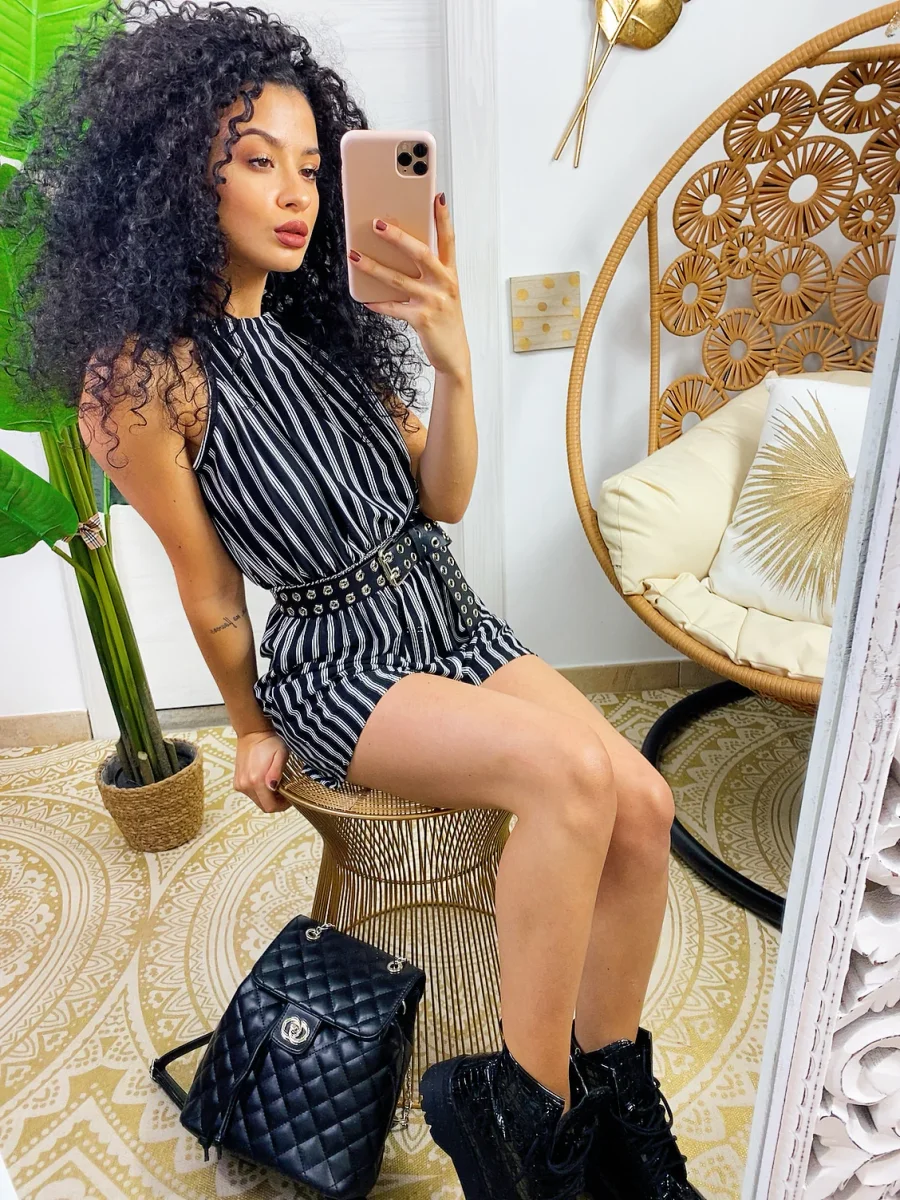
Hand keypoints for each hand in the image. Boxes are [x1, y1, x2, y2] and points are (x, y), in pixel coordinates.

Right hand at [234, 730, 291, 812]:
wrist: (252, 734)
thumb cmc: (269, 743)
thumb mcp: (281, 754)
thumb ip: (277, 771)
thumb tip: (273, 787)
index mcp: (257, 781)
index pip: (270, 806)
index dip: (282, 806)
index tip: (289, 797)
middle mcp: (245, 785)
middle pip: (263, 806)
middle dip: (275, 802)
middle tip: (284, 790)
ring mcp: (239, 784)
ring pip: (257, 801)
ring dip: (267, 797)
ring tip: (275, 783)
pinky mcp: (237, 782)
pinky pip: (250, 794)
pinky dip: (259, 792)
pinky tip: (265, 781)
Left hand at [348, 194, 470, 379]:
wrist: (454, 353)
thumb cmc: (445, 319)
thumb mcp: (443, 291)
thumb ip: (428, 272)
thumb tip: (399, 252)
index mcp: (450, 273)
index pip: (448, 240)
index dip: (443, 218)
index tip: (436, 197)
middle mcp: (444, 284)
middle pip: (421, 253)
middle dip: (398, 237)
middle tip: (378, 223)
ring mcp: (433, 301)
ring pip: (398, 279)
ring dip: (374, 266)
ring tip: (355, 256)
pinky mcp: (422, 319)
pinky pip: (393, 307)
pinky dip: (377, 303)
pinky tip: (365, 299)